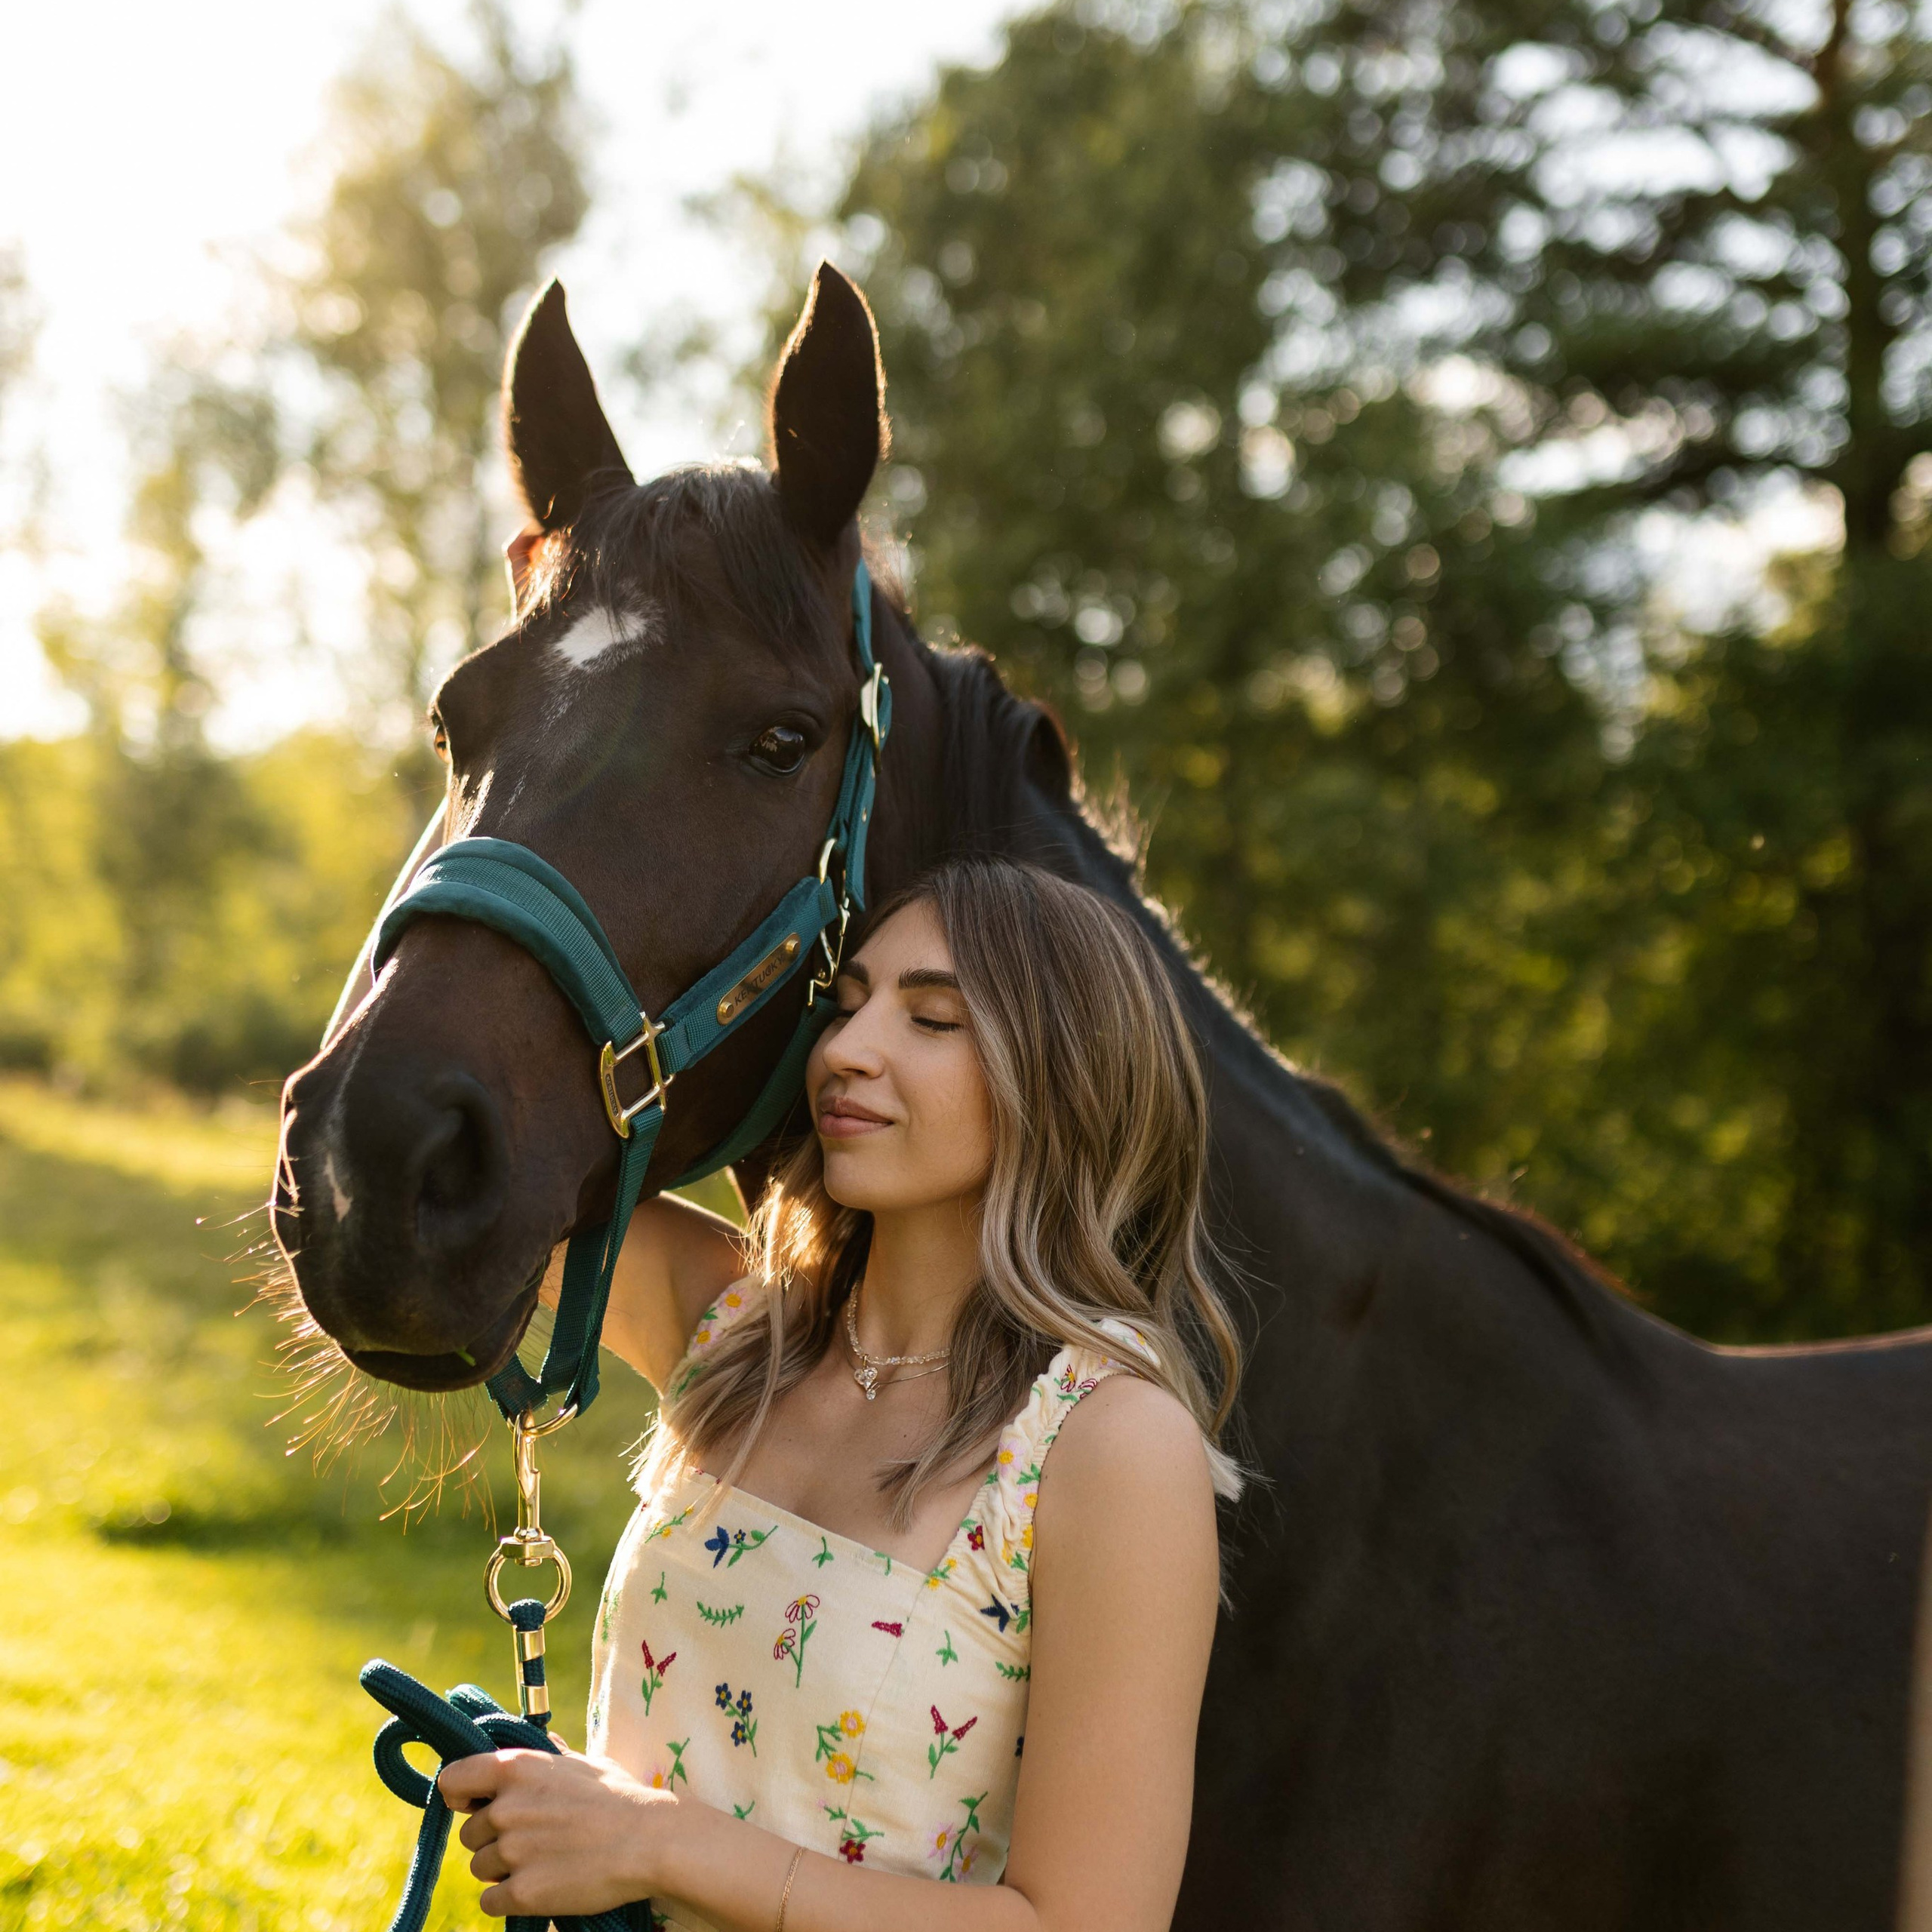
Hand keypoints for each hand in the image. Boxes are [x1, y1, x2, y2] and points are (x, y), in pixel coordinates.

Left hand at [439, 1745, 668, 1918]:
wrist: (649, 1842)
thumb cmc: (620, 1798)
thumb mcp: (584, 1764)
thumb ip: (552, 1756)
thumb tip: (544, 1740)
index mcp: (517, 1768)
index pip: (453, 1779)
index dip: (458, 1795)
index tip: (471, 1805)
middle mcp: (506, 1807)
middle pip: (470, 1833)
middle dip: (492, 1839)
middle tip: (529, 1840)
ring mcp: (512, 1851)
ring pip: (480, 1867)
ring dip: (502, 1869)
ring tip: (542, 1862)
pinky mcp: (521, 1892)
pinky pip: (490, 1900)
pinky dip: (508, 1898)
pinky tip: (538, 1887)